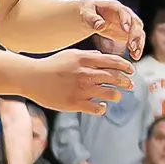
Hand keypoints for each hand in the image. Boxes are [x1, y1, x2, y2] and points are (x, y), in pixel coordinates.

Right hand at [19, 45, 136, 114]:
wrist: (32, 78)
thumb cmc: (52, 65)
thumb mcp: (71, 54)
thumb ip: (89, 56)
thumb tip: (103, 58)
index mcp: (86, 60)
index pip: (114, 62)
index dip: (126, 67)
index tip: (132, 71)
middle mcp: (86, 74)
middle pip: (115, 78)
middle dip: (126, 82)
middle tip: (130, 85)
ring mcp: (82, 89)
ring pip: (110, 94)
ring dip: (116, 95)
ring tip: (116, 96)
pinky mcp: (75, 103)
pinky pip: (97, 108)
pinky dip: (102, 108)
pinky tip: (101, 106)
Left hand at [75, 0, 145, 58]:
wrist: (90, 16)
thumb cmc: (87, 12)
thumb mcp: (86, 14)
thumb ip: (92, 19)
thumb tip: (101, 25)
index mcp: (114, 7)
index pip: (123, 12)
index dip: (126, 20)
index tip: (126, 30)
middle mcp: (125, 14)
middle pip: (136, 23)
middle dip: (135, 34)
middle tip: (132, 46)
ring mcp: (129, 24)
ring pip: (139, 32)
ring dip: (139, 43)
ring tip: (135, 55)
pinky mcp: (128, 33)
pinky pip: (136, 41)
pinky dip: (137, 48)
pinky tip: (134, 57)